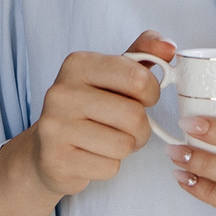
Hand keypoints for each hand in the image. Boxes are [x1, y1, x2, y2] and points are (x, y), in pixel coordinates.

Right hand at [0, 31, 173, 215]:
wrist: (46, 148)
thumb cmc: (90, 106)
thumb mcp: (114, 73)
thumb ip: (144, 53)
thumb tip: (169, 47)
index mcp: (77, 64)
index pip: (138, 78)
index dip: (151, 93)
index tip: (142, 97)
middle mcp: (61, 92)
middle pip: (134, 116)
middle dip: (141, 127)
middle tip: (128, 126)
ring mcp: (55, 127)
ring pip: (124, 145)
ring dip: (126, 147)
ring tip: (110, 140)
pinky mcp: (56, 160)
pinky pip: (109, 168)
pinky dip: (109, 166)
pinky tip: (92, 155)